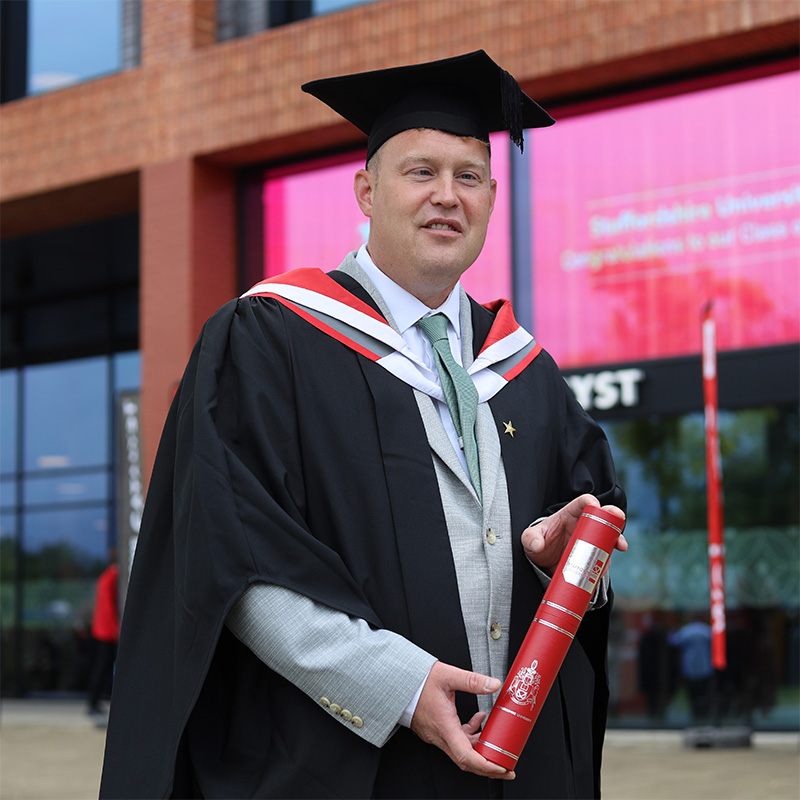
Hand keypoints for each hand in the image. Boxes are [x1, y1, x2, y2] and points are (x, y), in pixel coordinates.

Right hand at [411, 661, 514, 779]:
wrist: (399, 682)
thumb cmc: (418, 680)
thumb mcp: (448, 675)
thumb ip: (472, 681)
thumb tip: (493, 685)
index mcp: (444, 725)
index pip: (466, 757)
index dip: (486, 766)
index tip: (501, 768)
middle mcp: (439, 735)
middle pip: (466, 761)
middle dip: (488, 766)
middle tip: (505, 766)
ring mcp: (436, 735)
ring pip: (461, 751)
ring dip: (479, 748)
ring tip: (493, 737)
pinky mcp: (435, 730)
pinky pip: (455, 741)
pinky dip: (469, 736)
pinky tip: (476, 721)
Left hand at [521, 494, 626, 573]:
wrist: (543, 563)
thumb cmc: (539, 542)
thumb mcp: (529, 539)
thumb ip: (530, 539)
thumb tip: (537, 545)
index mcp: (570, 514)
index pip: (582, 502)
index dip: (590, 501)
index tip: (594, 504)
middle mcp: (584, 526)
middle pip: (602, 516)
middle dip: (613, 515)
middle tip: (618, 517)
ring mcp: (591, 541)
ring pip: (608, 537)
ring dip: (616, 539)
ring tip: (620, 545)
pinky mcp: (593, 557)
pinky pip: (604, 558)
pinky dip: (607, 561)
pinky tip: (606, 564)